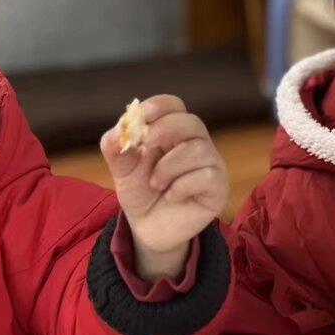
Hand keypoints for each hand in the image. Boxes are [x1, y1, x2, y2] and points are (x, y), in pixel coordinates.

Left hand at [101, 95, 229, 280]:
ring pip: (198, 149)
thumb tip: (118, 131)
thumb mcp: (122, 170)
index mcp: (172, 131)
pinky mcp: (218, 187)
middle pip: (191, 122)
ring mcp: (210, 164)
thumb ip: (116, 149)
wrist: (149, 228)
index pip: (173, 106)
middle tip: (146, 147)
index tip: (142, 115)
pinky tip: (171, 196)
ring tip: (155, 183)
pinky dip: (182, 185)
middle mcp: (195, 142)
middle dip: (166, 130)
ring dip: (169, 166)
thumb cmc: (140, 192)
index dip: (159, 106)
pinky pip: (206, 176)